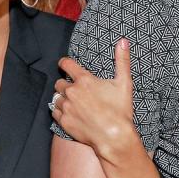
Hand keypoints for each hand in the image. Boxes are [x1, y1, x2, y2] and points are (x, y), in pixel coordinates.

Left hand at [53, 39, 140, 163]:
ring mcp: (66, 107)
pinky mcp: (63, 121)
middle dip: (66, 84)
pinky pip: (54, 112)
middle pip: (59, 82)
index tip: (65, 65)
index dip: (65, 63)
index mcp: (84, 80)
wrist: (113, 137)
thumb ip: (122, 60)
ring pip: (56, 97)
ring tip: (73, 103)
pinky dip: (60, 111)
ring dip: (62, 98)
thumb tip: (123, 41)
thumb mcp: (124, 83)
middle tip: (76, 90)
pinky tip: (70, 113)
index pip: (66, 64)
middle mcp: (71, 92)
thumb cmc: (120, 110)